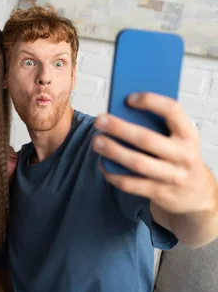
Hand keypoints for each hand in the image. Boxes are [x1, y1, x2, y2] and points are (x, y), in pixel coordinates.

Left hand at [93, 93, 216, 215]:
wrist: (195, 193)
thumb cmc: (179, 156)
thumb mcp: (178, 138)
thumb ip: (158, 125)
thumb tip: (122, 110)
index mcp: (189, 135)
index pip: (172, 110)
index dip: (150, 101)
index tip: (128, 98)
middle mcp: (184, 155)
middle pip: (147, 139)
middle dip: (119, 128)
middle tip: (100, 120)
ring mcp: (173, 177)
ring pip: (137, 163)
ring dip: (113, 151)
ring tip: (97, 141)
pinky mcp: (160, 193)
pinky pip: (132, 184)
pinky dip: (114, 174)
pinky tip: (103, 164)